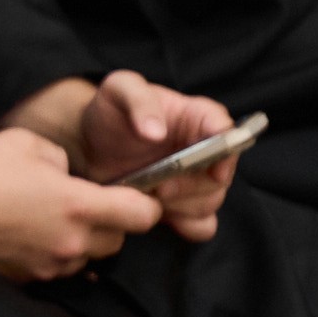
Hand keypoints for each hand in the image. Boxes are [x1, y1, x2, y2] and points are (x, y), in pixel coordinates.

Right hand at [0, 128, 164, 279]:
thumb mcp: (29, 144)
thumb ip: (63, 159)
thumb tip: (69, 174)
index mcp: (77, 205)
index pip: (142, 216)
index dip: (146, 204)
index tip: (135, 196)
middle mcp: (70, 241)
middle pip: (118, 241)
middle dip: (111, 224)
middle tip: (86, 205)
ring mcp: (49, 263)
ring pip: (88, 258)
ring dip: (82, 241)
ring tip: (51, 220)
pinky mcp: (28, 276)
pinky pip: (58, 268)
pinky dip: (54, 253)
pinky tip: (30, 234)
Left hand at [72, 71, 238, 239]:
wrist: (89, 146)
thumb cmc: (110, 113)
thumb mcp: (119, 90)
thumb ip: (138, 100)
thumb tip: (156, 132)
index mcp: (198, 117)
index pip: (228, 133)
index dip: (224, 151)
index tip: (206, 165)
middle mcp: (205, 150)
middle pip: (221, 177)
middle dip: (190, 186)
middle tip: (158, 186)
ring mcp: (196, 181)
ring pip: (211, 203)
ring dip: (181, 206)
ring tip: (149, 195)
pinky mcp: (183, 206)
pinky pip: (202, 225)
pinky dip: (185, 225)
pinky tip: (159, 213)